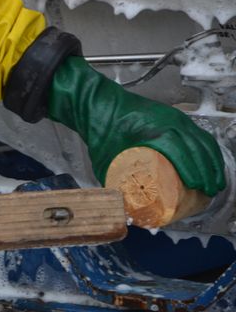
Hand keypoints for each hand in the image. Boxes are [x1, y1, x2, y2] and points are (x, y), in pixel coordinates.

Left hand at [48, 56, 224, 195]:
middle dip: (207, 170)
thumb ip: (113, 184)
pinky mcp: (174, 116)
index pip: (178, 149)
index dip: (191, 168)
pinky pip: (198, 133)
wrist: (98, 103)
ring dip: (212, 161)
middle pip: (196, 146)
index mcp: (151, 130)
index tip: (197, 186)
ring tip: (214, 182)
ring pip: (201, 139)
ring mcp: (173, 117)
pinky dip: (207, 149)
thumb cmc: (100, 128)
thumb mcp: (104, 159)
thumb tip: (123, 208)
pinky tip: (211, 162)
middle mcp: (167, 121)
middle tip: (209, 191)